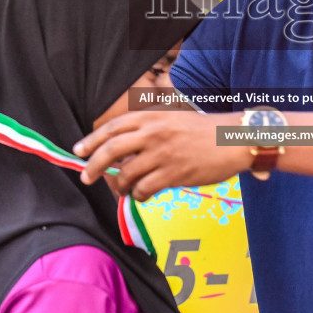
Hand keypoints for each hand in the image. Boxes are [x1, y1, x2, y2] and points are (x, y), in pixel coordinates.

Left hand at [75, 112, 253, 200]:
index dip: (91, 141)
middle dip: (92, 166)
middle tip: (85, 177)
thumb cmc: (204, 131)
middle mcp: (153, 133)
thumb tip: (122, 147)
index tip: (78, 152)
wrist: (233, 140)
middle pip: (110, 151)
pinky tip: (144, 195)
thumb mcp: (173, 118)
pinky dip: (139, 195)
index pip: (112, 128)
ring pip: (126, 175)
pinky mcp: (173, 174)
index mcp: (151, 117)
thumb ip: (148, 128)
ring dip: (120, 186)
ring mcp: (162, 154)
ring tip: (123, 189)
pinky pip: (144, 190)